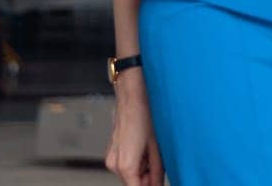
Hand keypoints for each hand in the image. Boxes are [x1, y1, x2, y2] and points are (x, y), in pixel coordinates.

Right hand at [105, 70, 163, 184]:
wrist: (133, 95)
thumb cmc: (147, 114)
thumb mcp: (158, 147)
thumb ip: (157, 172)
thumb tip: (157, 185)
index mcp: (125, 165)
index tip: (159, 183)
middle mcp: (114, 164)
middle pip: (134, 182)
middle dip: (148, 177)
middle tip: (160, 160)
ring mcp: (111, 158)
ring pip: (131, 173)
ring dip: (144, 167)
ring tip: (152, 147)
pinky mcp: (112, 151)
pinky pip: (127, 163)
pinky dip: (138, 160)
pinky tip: (145, 145)